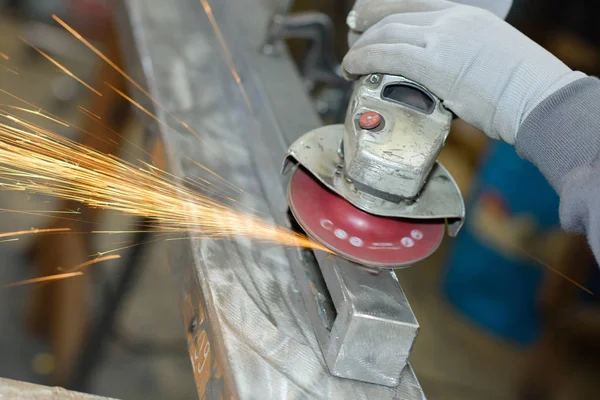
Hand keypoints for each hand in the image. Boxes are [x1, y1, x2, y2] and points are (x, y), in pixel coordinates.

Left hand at [343, 0, 584, 143]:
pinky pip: (386, 55)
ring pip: (386, 34)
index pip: (410, 5)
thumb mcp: (488, 54)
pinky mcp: (433, 63)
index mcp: (464, 14)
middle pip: (393, 17)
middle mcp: (450, 20)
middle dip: (365, 31)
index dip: (380, 11)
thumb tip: (439, 71)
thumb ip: (459, 54)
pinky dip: (363, 60)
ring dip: (360, 49)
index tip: (363, 20)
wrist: (537, 96)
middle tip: (352, 47)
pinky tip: (352, 68)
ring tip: (349, 64)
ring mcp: (442, 39)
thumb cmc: (520, 86)